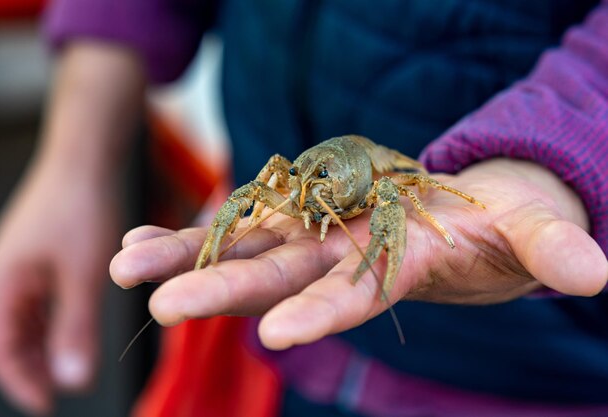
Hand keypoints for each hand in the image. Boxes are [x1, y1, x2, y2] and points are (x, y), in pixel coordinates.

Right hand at [0, 41, 142, 414]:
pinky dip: (49, 320)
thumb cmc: (84, 208)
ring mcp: (18, 263)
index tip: (49, 404)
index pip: (1, 349)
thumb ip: (75, 327)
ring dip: (41, 345)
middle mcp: (3, 275)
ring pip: (22, 319)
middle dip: (30, 367)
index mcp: (4, 283)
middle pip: (8, 336)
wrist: (85, 157)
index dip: (23, 382)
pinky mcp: (35, 253)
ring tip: (65, 366)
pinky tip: (70, 326)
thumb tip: (72, 379)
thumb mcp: (84, 274)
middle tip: (59, 389)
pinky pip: (35, 298)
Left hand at [110, 159, 606, 351]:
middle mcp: (344, 257)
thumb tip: (595, 272)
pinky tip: (147, 230)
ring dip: (186, 255)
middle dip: (222, 291)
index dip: (323, 314)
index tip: (277, 336)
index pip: (357, 297)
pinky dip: (196, 225)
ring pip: (244, 247)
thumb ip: (553, 247)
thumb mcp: (535, 229)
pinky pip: (241, 218)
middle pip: (278, 277)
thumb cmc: (507, 223)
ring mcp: (316, 232)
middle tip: (161, 303)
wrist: (467, 208)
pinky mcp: (301, 208)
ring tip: (125, 262)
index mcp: (399, 267)